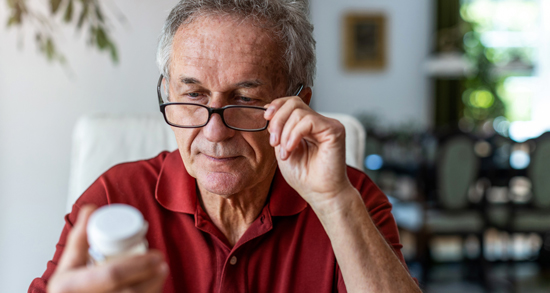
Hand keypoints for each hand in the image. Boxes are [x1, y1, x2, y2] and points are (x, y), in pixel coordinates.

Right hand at [48, 205, 168, 292]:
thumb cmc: (69, 291)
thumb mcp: (68, 266)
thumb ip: (80, 238)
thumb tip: (92, 209)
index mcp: (70, 287)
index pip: (112, 274)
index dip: (138, 264)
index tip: (154, 255)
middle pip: (129, 291)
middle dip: (151, 276)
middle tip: (162, 262)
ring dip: (154, 287)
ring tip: (162, 272)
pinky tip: (155, 287)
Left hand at [264, 96, 354, 210]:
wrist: (320, 194)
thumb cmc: (304, 176)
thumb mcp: (283, 148)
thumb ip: (279, 129)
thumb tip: (268, 110)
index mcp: (307, 125)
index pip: (291, 102)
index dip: (276, 106)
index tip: (266, 119)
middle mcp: (319, 121)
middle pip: (294, 103)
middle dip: (277, 120)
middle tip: (273, 141)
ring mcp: (328, 124)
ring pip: (299, 112)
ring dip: (285, 133)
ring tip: (285, 152)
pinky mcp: (335, 130)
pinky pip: (308, 121)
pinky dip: (294, 135)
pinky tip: (291, 149)